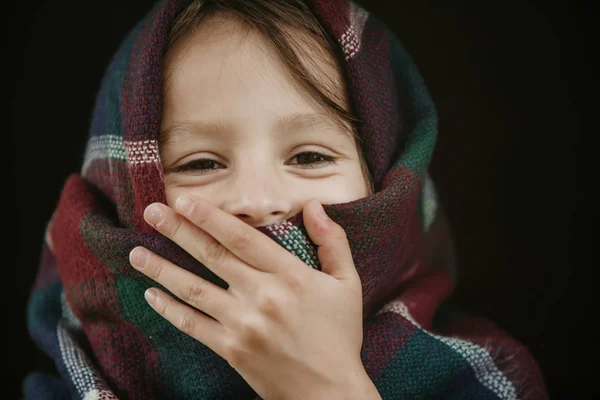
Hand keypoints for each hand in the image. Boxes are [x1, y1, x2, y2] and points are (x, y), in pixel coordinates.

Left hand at [129, 196, 380, 399]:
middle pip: (212, 255)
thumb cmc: (339, 336)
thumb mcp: (347, 284)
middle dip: (178, 230)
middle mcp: (262, 296)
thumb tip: (314, 206)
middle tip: (151, 211)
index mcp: (290, 276)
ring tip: (136, 253)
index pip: (243, 238)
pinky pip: (193, 325)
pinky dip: (170, 310)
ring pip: (194, 289)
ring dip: (162, 269)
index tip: (185, 200)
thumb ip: (332, 241)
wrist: (329, 392)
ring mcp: (243, 324)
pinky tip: (152, 295)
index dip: (211, 216)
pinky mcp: (231, 349)